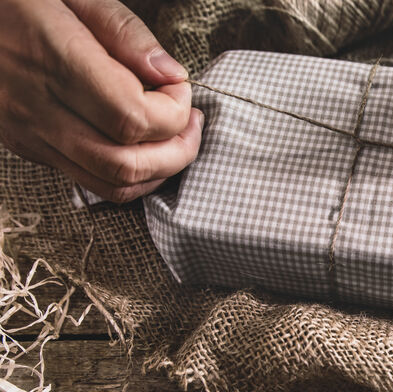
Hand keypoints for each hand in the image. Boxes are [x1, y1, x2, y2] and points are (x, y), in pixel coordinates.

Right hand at [0, 0, 201, 202]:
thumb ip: (124, 31)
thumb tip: (171, 74)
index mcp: (51, 59)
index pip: (131, 118)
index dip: (172, 111)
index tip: (180, 87)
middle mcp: (35, 106)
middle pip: (125, 164)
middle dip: (177, 151)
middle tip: (191, 122)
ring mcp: (28, 133)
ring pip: (109, 184)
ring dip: (157, 170)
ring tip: (175, 137)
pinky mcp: (26, 145)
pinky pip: (88, 180)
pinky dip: (129, 174)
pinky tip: (142, 145)